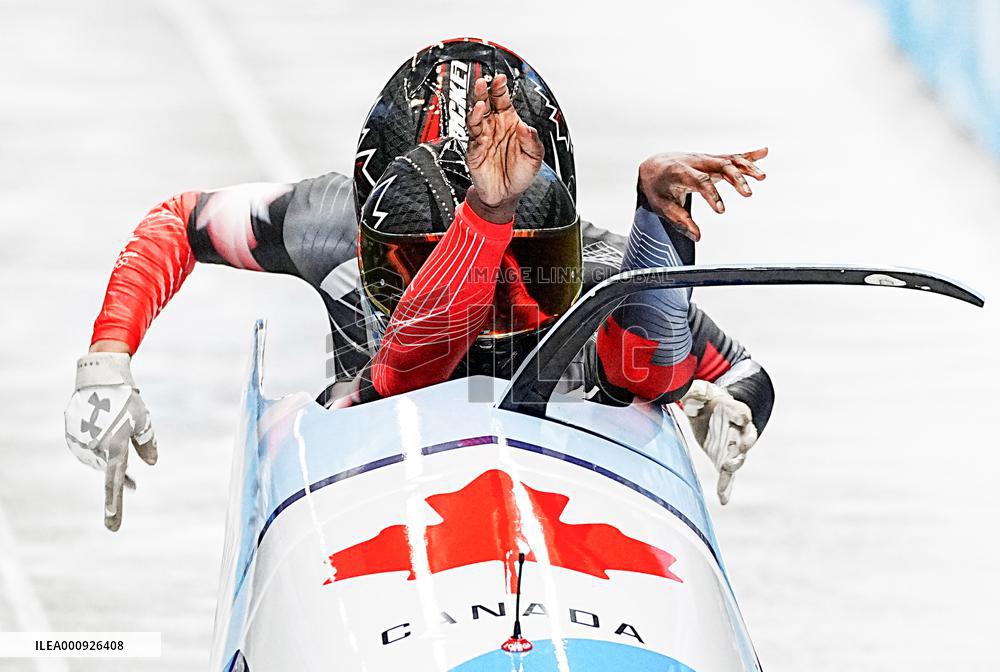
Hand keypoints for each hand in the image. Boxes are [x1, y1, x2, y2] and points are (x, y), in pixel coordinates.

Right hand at [64, 353, 156, 530]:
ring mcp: (81, 443)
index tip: (112, 526)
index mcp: (116, 446)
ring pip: (97, 462)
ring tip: (122, 451)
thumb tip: (150, 464)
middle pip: (109, 472)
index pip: (115, 483)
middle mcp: (96, 448)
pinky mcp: (72, 437)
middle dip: (121, 480)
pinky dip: (97, 451)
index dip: (115, 505)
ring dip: (108, 463)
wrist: (99, 380)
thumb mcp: (144, 422)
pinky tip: (105, 438)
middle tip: (134, 485)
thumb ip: (147, 444)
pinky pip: (87, 452)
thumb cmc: (127, 401)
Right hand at [465, 74, 544, 221]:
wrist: (505, 195)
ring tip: (479, 100)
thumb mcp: (534, 157)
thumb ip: (532, 141)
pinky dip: (475, 128)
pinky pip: (473, 136)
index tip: (501, 79)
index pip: (503, 100)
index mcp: (509, 123)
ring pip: (475, 116)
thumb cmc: (519, 174)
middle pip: (486, 103)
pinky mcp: (474, 150)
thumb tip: (524, 126)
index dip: (501, 88)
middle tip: (483, 81)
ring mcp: (483, 137)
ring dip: (476, 107)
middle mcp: (494, 127)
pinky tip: (478, 120)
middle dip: (483, 91)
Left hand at [639, 148, 767, 240]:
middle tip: (748, 194)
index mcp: (679, 172)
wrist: (652, 166)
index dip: (712, 195)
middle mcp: (694, 162)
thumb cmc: (657, 188)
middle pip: (719, 166)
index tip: (722, 211)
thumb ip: (680, 221)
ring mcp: (705, 159)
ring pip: (728, 159)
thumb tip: (698, 237)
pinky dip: (748, 155)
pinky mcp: (712, 159)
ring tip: (762, 177)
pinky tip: (764, 152)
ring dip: (747, 167)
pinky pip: (731, 156)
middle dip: (735, 179)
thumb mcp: (662, 206)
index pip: (700, 181)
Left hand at [680, 380, 758, 504]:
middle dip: (744, 443)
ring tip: (729, 469)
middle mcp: (737, 430)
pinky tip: (723, 499)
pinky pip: (726, 476)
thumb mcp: (698, 391)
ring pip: (739, 457)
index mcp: (733, 410)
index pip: (741, 412)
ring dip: (735, 463)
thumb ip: (693, 392)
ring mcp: (732, 447)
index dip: (742, 415)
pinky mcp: (724, 459)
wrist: (708, 410)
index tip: (743, 417)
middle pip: (746, 437)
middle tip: (740, 448)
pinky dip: (725, 487)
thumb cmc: (705, 398)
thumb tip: (684, 393)